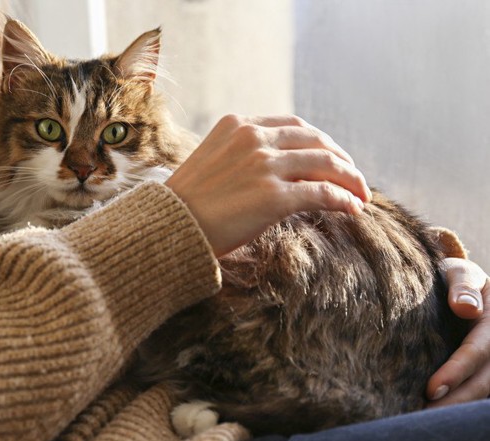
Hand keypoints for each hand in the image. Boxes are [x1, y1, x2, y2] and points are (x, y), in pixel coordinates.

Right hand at [165, 114, 371, 256]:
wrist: (166, 228)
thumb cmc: (184, 204)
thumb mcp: (211, 162)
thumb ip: (240, 155)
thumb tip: (272, 171)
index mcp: (237, 125)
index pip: (293, 125)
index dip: (320, 141)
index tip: (331, 156)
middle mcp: (253, 138)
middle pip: (315, 140)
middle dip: (341, 158)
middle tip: (354, 176)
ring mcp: (265, 166)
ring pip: (326, 163)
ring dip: (350, 179)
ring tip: (361, 194)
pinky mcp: (274, 197)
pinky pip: (322, 192)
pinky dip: (343, 199)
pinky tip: (353, 208)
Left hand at [427, 257, 489, 406]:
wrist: (460, 286)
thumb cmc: (454, 278)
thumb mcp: (460, 273)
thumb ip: (463, 285)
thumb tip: (465, 309)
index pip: (476, 353)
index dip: (455, 372)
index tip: (430, 389)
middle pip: (483, 382)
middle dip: (455, 402)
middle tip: (423, 417)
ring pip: (483, 391)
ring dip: (457, 408)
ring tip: (426, 421)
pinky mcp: (485, 372)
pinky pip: (479, 390)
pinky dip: (459, 403)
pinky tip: (435, 415)